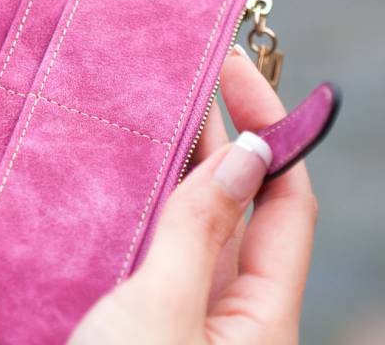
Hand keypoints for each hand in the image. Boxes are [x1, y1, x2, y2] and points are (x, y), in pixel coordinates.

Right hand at [70, 46, 317, 344]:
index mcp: (260, 320)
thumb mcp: (159, 309)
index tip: (228, 67)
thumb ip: (198, 232)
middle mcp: (227, 320)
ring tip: (135, 116)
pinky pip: (143, 263)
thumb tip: (247, 152)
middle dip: (211, 142)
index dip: (272, 130)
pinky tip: (96, 189)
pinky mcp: (133, 333)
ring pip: (183, 238)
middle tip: (175, 76)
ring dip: (164, 179)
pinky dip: (128, 220)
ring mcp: (180, 326)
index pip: (288, 203)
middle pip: (234, 213)